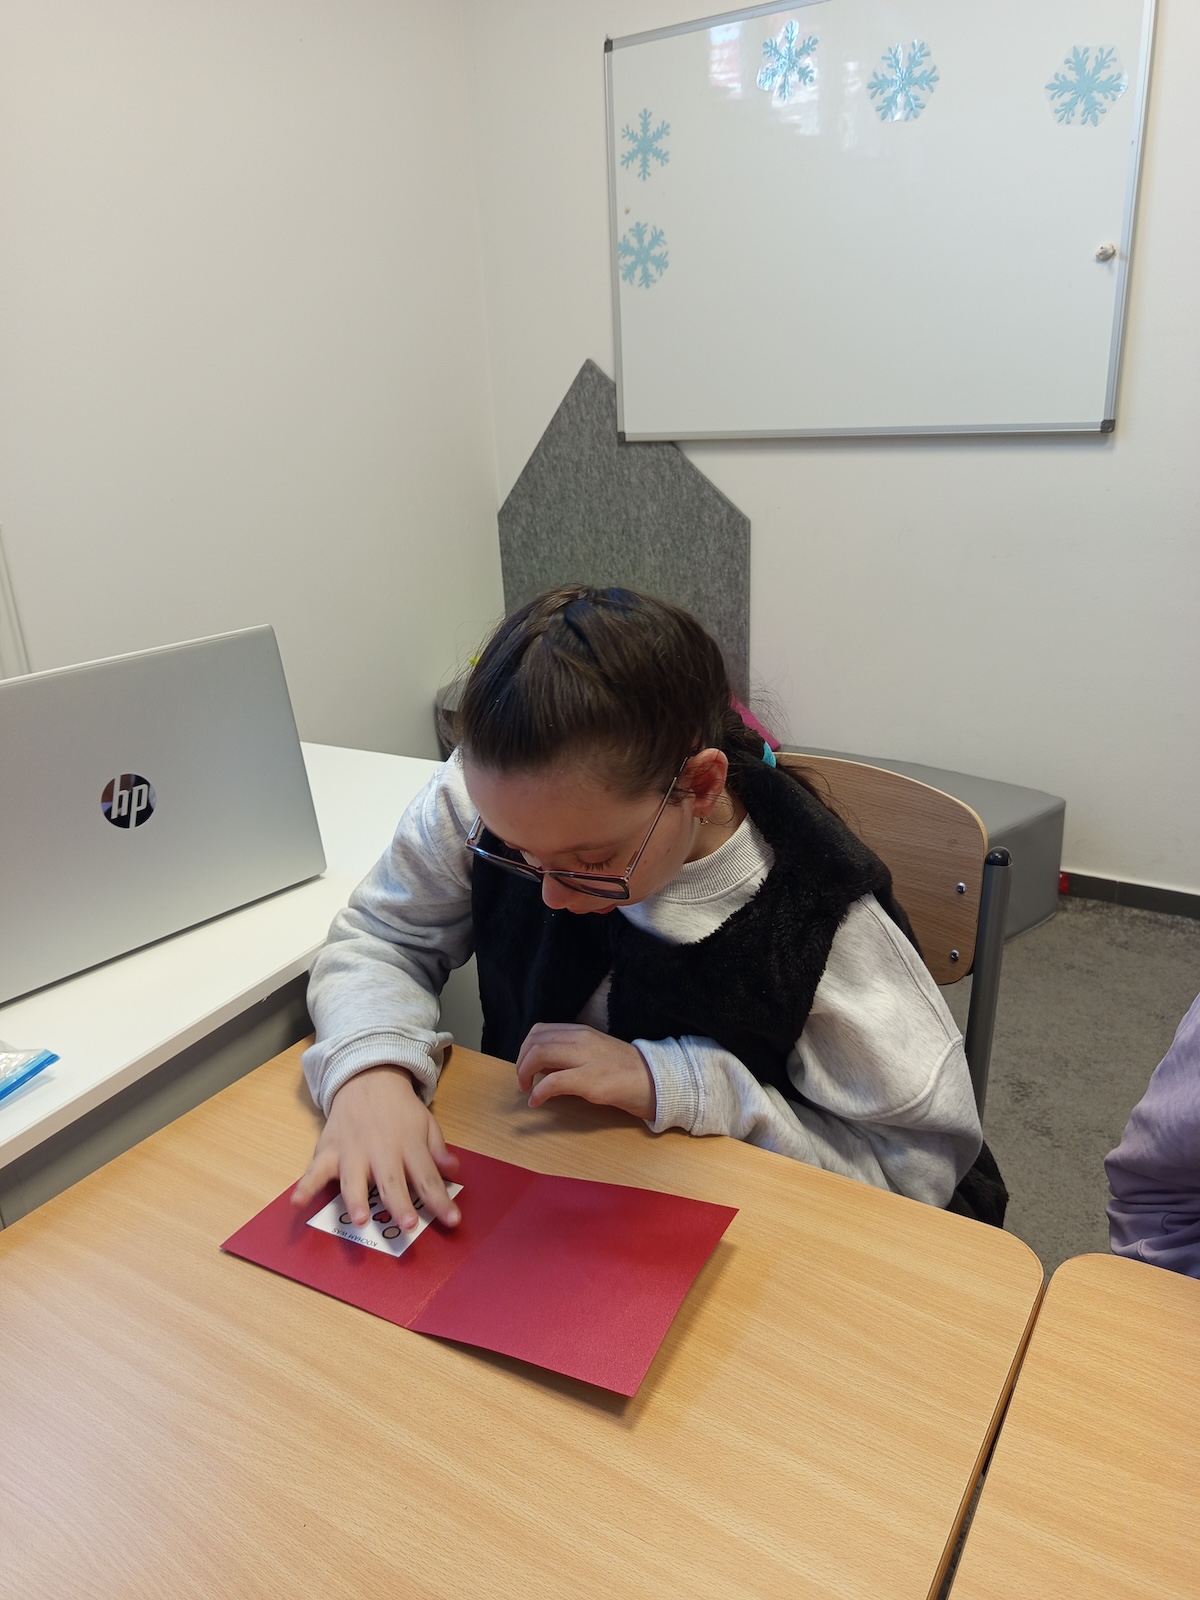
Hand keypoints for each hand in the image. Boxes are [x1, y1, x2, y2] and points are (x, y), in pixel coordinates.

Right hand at [291, 1065, 460, 1229]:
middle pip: (392, 1181)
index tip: (453, 1221)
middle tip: (409, 1225)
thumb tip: (453, 1171)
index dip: (440, 1200)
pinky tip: (298, 1202)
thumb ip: (438, 1149)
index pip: (427, 1176)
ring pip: (354, 1179)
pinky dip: (305, 1186)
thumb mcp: (426, 1122)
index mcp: (408, 1144)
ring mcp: (351, 1151)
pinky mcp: (328, 1150)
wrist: (367, 1078)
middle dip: (400, 1204)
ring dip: (357, 1200)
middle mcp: (380, 1150)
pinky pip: (314, 1170)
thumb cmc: (399, 1109)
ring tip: (361, 1220)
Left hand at [515, 1024, 656, 1120]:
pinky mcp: (591, 1081)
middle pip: (534, 1041)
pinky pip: (553, 1082)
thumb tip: (541, 1066)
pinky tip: (536, 1102)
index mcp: (581, 1032)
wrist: (656, 1081)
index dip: (525, 1049)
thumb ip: (569, 1054)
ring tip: (527, 1089)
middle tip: (523, 1081)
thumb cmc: (624, 1071)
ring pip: (539, 1054)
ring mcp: (587, 1059)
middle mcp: (582, 1039)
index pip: (539, 1031)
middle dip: (520, 1062)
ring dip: (524, 1073)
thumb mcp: (594, 1053)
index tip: (526, 1067)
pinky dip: (538, 1093)